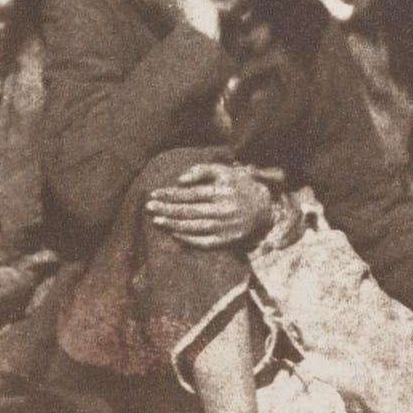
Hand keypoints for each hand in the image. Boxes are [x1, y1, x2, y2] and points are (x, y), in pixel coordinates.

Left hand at [145, 162, 282, 246]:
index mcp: (222, 190)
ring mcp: (225, 226)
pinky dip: (189, 239)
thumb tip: (180, 180)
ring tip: (157, 221)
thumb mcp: (225, 171)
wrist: (264, 208)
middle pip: (189, 210)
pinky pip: (204, 242)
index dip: (170, 194)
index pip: (190, 193)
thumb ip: (202, 170)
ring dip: (173, 224)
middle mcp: (223, 209)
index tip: (154, 194)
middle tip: (149, 207)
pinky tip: (175, 234)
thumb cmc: (239, 186)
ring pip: (194, 227)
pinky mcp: (227, 240)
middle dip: (166, 209)